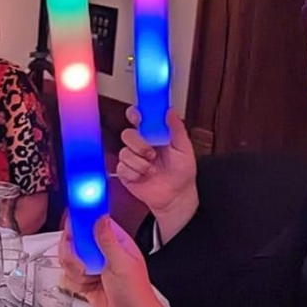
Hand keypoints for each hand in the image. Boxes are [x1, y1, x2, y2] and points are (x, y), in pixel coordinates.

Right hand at [57, 216, 171, 306]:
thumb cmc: (135, 293)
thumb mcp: (122, 264)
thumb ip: (107, 240)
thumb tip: (100, 217)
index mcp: (115, 241)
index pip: (93, 221)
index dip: (80, 220)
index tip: (71, 223)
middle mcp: (101, 251)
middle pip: (73, 239)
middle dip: (72, 253)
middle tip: (81, 262)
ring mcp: (92, 265)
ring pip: (67, 258)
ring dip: (74, 271)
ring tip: (89, 277)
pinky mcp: (84, 279)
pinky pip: (67, 275)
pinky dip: (73, 283)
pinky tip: (87, 287)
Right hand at [114, 106, 198, 234]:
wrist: (175, 196)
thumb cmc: (182, 173)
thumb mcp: (184, 148)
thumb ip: (176, 128)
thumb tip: (170, 110)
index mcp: (154, 135)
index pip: (139, 119)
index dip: (135, 114)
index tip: (137, 117)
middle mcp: (140, 145)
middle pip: (127, 134)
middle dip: (139, 144)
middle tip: (152, 154)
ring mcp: (132, 159)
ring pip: (124, 153)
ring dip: (140, 163)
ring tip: (152, 171)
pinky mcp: (125, 173)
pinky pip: (122, 168)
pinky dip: (135, 174)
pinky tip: (144, 177)